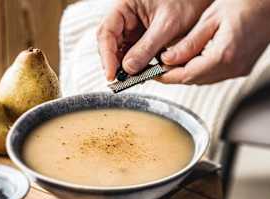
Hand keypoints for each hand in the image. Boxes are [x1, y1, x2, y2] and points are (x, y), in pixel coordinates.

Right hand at [97, 0, 212, 80]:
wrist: (200, 0)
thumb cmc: (186, 1)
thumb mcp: (167, 24)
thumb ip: (147, 47)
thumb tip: (128, 68)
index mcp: (125, 6)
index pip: (107, 32)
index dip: (106, 55)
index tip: (111, 74)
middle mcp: (126, 17)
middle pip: (111, 44)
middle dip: (115, 63)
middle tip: (121, 81)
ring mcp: (133, 29)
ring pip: (121, 51)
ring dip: (125, 67)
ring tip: (132, 79)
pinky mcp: (142, 38)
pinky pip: (134, 54)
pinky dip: (137, 65)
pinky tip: (141, 73)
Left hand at [159, 0, 269, 83]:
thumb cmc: (245, 3)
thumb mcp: (210, 19)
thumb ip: (188, 43)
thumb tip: (168, 59)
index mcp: (223, 56)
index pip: (186, 74)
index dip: (166, 76)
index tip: (151, 73)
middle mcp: (232, 68)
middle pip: (193, 80)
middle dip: (173, 76)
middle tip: (156, 68)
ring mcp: (238, 70)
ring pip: (202, 80)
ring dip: (184, 74)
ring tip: (170, 64)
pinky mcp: (240, 68)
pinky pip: (212, 76)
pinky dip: (197, 71)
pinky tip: (190, 61)